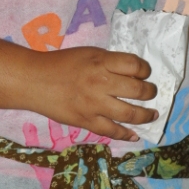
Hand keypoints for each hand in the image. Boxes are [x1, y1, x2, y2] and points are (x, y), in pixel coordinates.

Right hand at [25, 47, 157, 141]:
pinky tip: (134, 134)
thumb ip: (110, 62)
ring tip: (152, 114)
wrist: (36, 80)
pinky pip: (111, 131)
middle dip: (150, 92)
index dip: (145, 70)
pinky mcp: (86, 121)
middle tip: (151, 93)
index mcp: (102, 62)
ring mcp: (94, 105)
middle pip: (137, 90)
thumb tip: (133, 74)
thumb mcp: (90, 53)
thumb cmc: (63, 63)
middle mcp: (101, 83)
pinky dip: (126, 134)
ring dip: (145, 115)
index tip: (145, 73)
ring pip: (129, 114)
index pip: (135, 66)